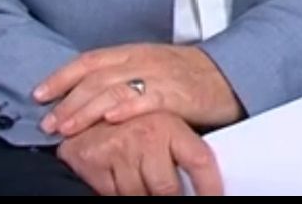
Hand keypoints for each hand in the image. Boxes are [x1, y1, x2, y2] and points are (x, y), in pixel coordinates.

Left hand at [36, 44, 243, 137]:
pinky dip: (126, 108)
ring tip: (68, 128)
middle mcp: (142, 60)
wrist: (228, 76)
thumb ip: (120, 78)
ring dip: (86, 109)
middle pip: (95, 78)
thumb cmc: (186, 77)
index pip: (89, 61)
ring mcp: (159, 76)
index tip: (38, 94)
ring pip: (114, 89)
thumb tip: (84, 98)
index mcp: (132, 52)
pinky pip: (147, 99)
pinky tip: (110, 120)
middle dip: (67, 100)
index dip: (61, 76)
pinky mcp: (177, 93)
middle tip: (48, 123)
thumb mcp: (149, 69)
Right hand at [56, 110, 222, 195]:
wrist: (86, 107)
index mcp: (170, 125)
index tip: (215, 198)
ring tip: (146, 183)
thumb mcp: (164, 126)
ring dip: (144, 195)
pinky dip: (120, 193)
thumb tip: (201, 178)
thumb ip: (182, 148)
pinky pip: (113, 195)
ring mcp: (119, 149)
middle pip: (168, 188)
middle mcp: (146, 136)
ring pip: (139, 195)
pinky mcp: (93, 162)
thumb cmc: (133, 122)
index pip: (199, 161)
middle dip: (173, 197)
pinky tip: (123, 181)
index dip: (209, 186)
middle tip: (174, 194)